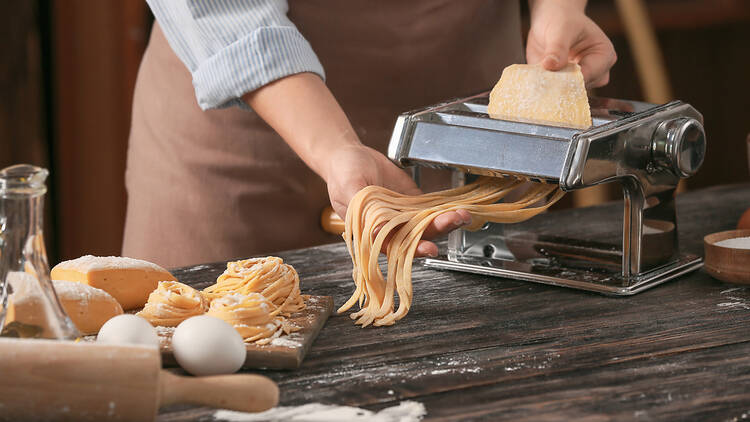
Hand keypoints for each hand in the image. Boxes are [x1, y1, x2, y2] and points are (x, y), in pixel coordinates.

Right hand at [323, 144, 471, 256]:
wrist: (350, 155)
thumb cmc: (342, 173)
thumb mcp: (349, 188)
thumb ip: (363, 209)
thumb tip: (377, 232)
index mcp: (370, 232)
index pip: (393, 246)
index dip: (412, 249)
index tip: (428, 248)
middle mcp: (389, 228)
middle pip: (416, 236)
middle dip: (436, 230)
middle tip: (454, 220)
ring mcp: (402, 215)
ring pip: (426, 224)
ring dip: (445, 221)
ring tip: (461, 214)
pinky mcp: (412, 202)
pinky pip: (430, 209)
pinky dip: (444, 208)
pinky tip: (457, 206)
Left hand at [526, 0, 616, 87]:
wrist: (550, 20)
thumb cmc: (562, 20)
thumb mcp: (561, 29)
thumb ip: (557, 48)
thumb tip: (550, 65)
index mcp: (604, 56)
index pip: (590, 75)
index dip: (572, 80)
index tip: (554, 80)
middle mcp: (595, 71)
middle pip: (581, 88)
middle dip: (562, 86)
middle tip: (545, 81)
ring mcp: (579, 79)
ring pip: (568, 94)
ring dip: (553, 89)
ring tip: (541, 80)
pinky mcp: (563, 84)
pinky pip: (555, 93)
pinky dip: (546, 90)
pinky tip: (537, 83)